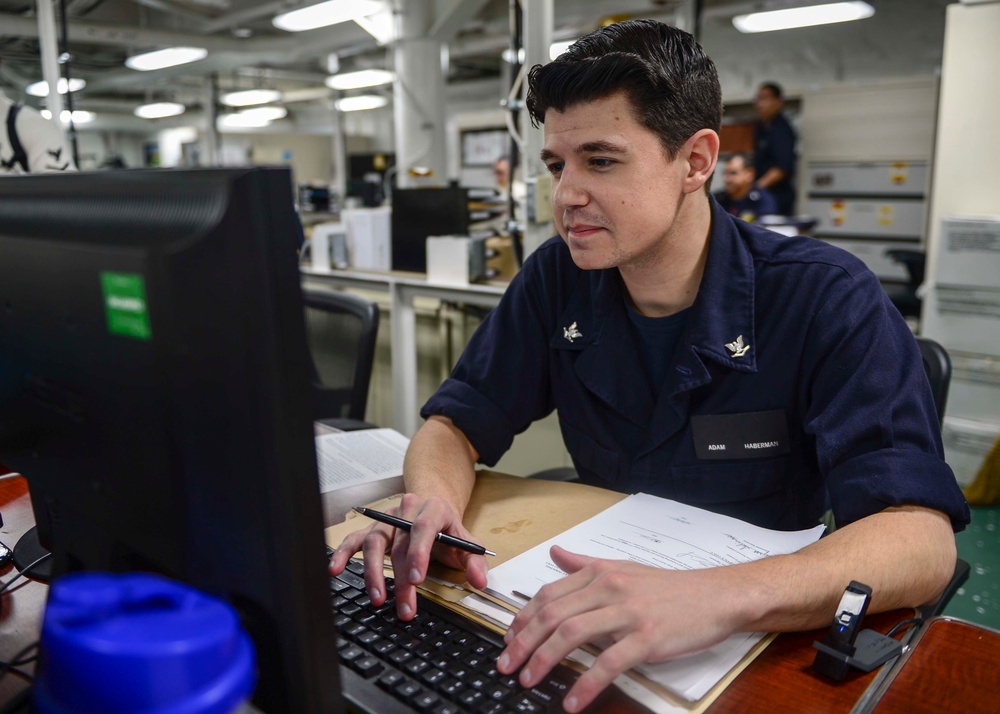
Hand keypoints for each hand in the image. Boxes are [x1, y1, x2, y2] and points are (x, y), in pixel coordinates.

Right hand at [329, 492, 488, 619]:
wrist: (432, 506)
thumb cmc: (448, 529)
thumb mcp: (467, 542)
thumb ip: (475, 561)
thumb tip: (479, 581)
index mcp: (433, 509)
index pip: (423, 528)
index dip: (419, 553)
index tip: (416, 579)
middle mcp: (406, 511)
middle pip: (400, 544)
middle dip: (401, 579)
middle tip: (404, 608)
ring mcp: (387, 519)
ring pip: (375, 542)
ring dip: (374, 572)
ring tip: (377, 598)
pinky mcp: (373, 528)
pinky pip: (355, 539)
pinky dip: (344, 554)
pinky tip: (335, 569)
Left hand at [497, 546, 739, 712]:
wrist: (716, 596)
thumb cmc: (670, 588)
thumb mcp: (623, 568)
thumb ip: (585, 564)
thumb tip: (555, 553)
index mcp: (600, 573)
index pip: (549, 594)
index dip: (523, 618)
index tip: (508, 639)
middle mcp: (609, 588)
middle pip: (553, 615)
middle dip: (523, 642)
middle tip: (507, 665)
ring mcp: (628, 612)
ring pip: (572, 635)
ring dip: (544, 660)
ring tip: (528, 680)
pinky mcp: (647, 638)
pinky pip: (608, 662)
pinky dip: (586, 684)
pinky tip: (572, 701)